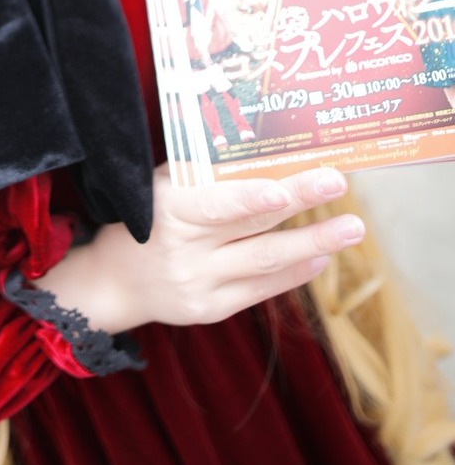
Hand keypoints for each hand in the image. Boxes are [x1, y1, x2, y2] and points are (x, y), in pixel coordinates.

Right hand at [32, 165, 362, 334]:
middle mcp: (184, 251)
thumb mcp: (165, 187)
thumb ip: (208, 176)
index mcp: (168, 211)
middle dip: (300, 205)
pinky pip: (260, 289)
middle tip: (338, 185)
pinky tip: (320, 256)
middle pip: (251, 229)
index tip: (284, 188)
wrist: (115, 281)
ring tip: (349, 229)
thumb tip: (271, 156)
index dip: (250, 198)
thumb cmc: (148, 217)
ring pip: (264, 263)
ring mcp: (199, 284)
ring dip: (312, 244)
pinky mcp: (211, 309)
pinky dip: (293, 271)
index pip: (216, 205)